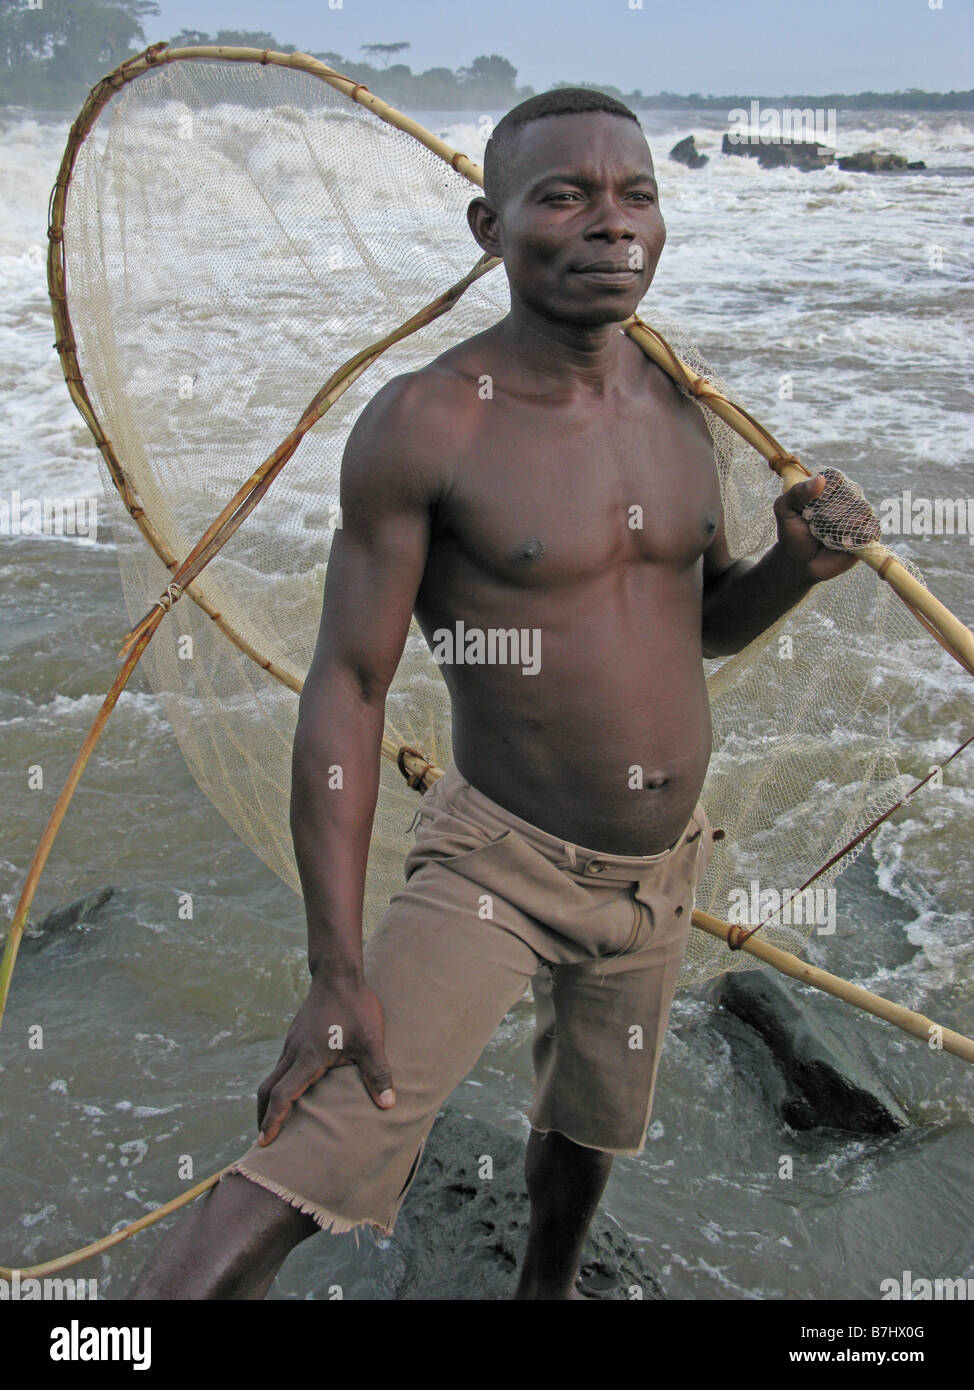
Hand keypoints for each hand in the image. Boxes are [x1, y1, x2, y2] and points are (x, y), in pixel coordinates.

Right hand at [256, 975, 394, 1145]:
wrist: (338, 973)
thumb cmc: (356, 1007)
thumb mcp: (370, 1042)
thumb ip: (378, 1073)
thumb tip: (389, 1104)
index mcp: (308, 1058)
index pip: (283, 1095)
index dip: (273, 1120)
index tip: (264, 1141)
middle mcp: (293, 1052)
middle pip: (267, 1089)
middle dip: (263, 1115)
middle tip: (264, 1138)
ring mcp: (291, 1042)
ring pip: (272, 1075)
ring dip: (271, 1098)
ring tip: (277, 1118)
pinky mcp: (295, 1035)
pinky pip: (281, 1064)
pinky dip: (280, 1082)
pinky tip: (294, 1086)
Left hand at [772, 473, 861, 583]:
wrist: (801, 562)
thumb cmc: (793, 533)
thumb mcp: (784, 510)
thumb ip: (797, 492)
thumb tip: (820, 480)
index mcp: (829, 486)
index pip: (835, 478)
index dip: (823, 494)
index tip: (808, 510)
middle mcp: (848, 495)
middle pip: (849, 494)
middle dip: (826, 516)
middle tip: (815, 527)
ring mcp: (861, 514)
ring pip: (861, 512)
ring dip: (838, 528)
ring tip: (826, 537)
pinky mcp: (869, 532)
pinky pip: (870, 530)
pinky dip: (853, 539)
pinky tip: (841, 544)